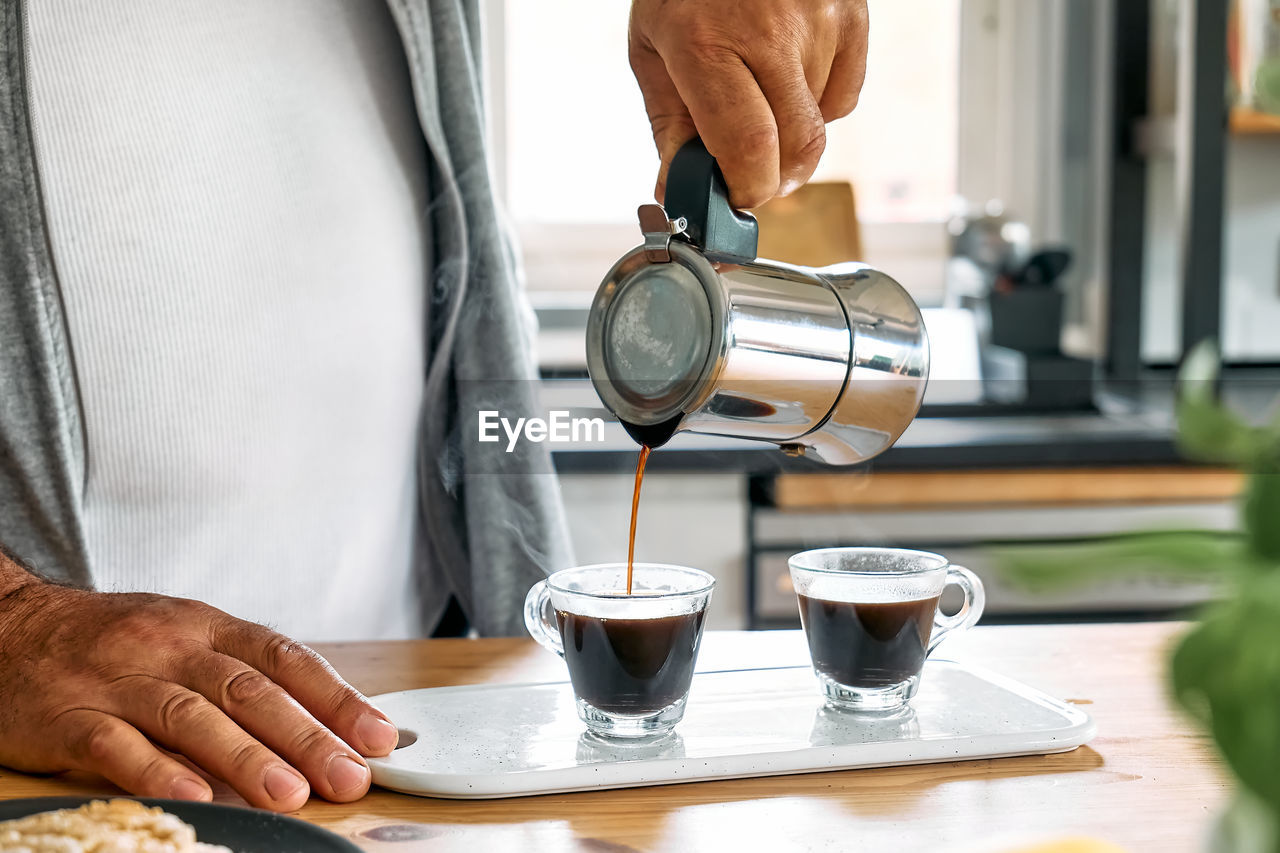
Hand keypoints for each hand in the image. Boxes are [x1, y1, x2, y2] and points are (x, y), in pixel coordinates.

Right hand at [0, 582, 398, 810]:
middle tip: (349, 778)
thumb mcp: (183, 636)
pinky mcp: (70, 715)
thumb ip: (241, 675)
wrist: (9, 626)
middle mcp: (170, 647)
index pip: (285, 659)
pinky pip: (117, 746)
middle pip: (248, 692)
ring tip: (289, 795)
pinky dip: (159, 773)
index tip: (378, 737)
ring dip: (246, 759)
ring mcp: (119, 679)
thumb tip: (322, 725)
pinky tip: (195, 798)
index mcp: (207, 626)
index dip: (336, 699)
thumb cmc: (114, 640)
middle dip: (306, 738)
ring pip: (192, 717)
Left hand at [629, 0, 868, 208]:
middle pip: (798, 149)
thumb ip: (670, 125)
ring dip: (788, 138)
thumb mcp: (653, 49)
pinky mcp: (851, 16)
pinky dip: (818, 107)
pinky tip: (788, 79)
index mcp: (706, 43)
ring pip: (819, 127)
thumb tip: (680, 191)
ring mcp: (818, 23)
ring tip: (758, 101)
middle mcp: (769, 33)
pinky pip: (843, 98)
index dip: (747, 189)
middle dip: (774, 179)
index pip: (747, 147)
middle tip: (750, 175)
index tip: (734, 196)